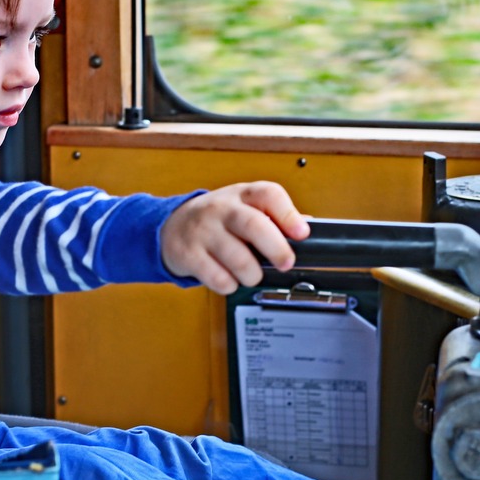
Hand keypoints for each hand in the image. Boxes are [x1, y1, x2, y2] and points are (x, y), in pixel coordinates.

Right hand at [160, 182, 310, 294]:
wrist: (171, 227)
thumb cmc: (217, 220)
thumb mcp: (244, 208)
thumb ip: (274, 216)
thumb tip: (308, 225)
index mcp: (241, 195)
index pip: (268, 194)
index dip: (288, 214)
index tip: (302, 233)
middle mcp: (221, 209)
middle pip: (254, 225)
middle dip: (277, 249)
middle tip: (286, 263)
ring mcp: (203, 231)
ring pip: (238, 259)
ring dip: (252, 275)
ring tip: (252, 275)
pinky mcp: (188, 254)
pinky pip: (218, 278)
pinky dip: (230, 285)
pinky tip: (228, 278)